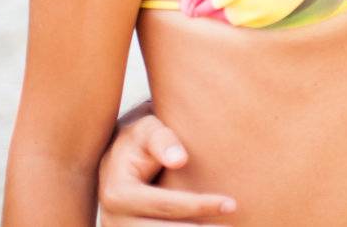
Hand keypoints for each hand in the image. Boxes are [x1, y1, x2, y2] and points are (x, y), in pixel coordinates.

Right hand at [98, 106, 234, 224]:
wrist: (120, 153)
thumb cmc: (141, 137)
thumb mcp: (149, 129)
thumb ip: (163, 140)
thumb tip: (179, 160)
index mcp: (118, 194)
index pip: (166, 205)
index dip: (200, 206)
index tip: (232, 204)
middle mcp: (114, 219)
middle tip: (231, 226)